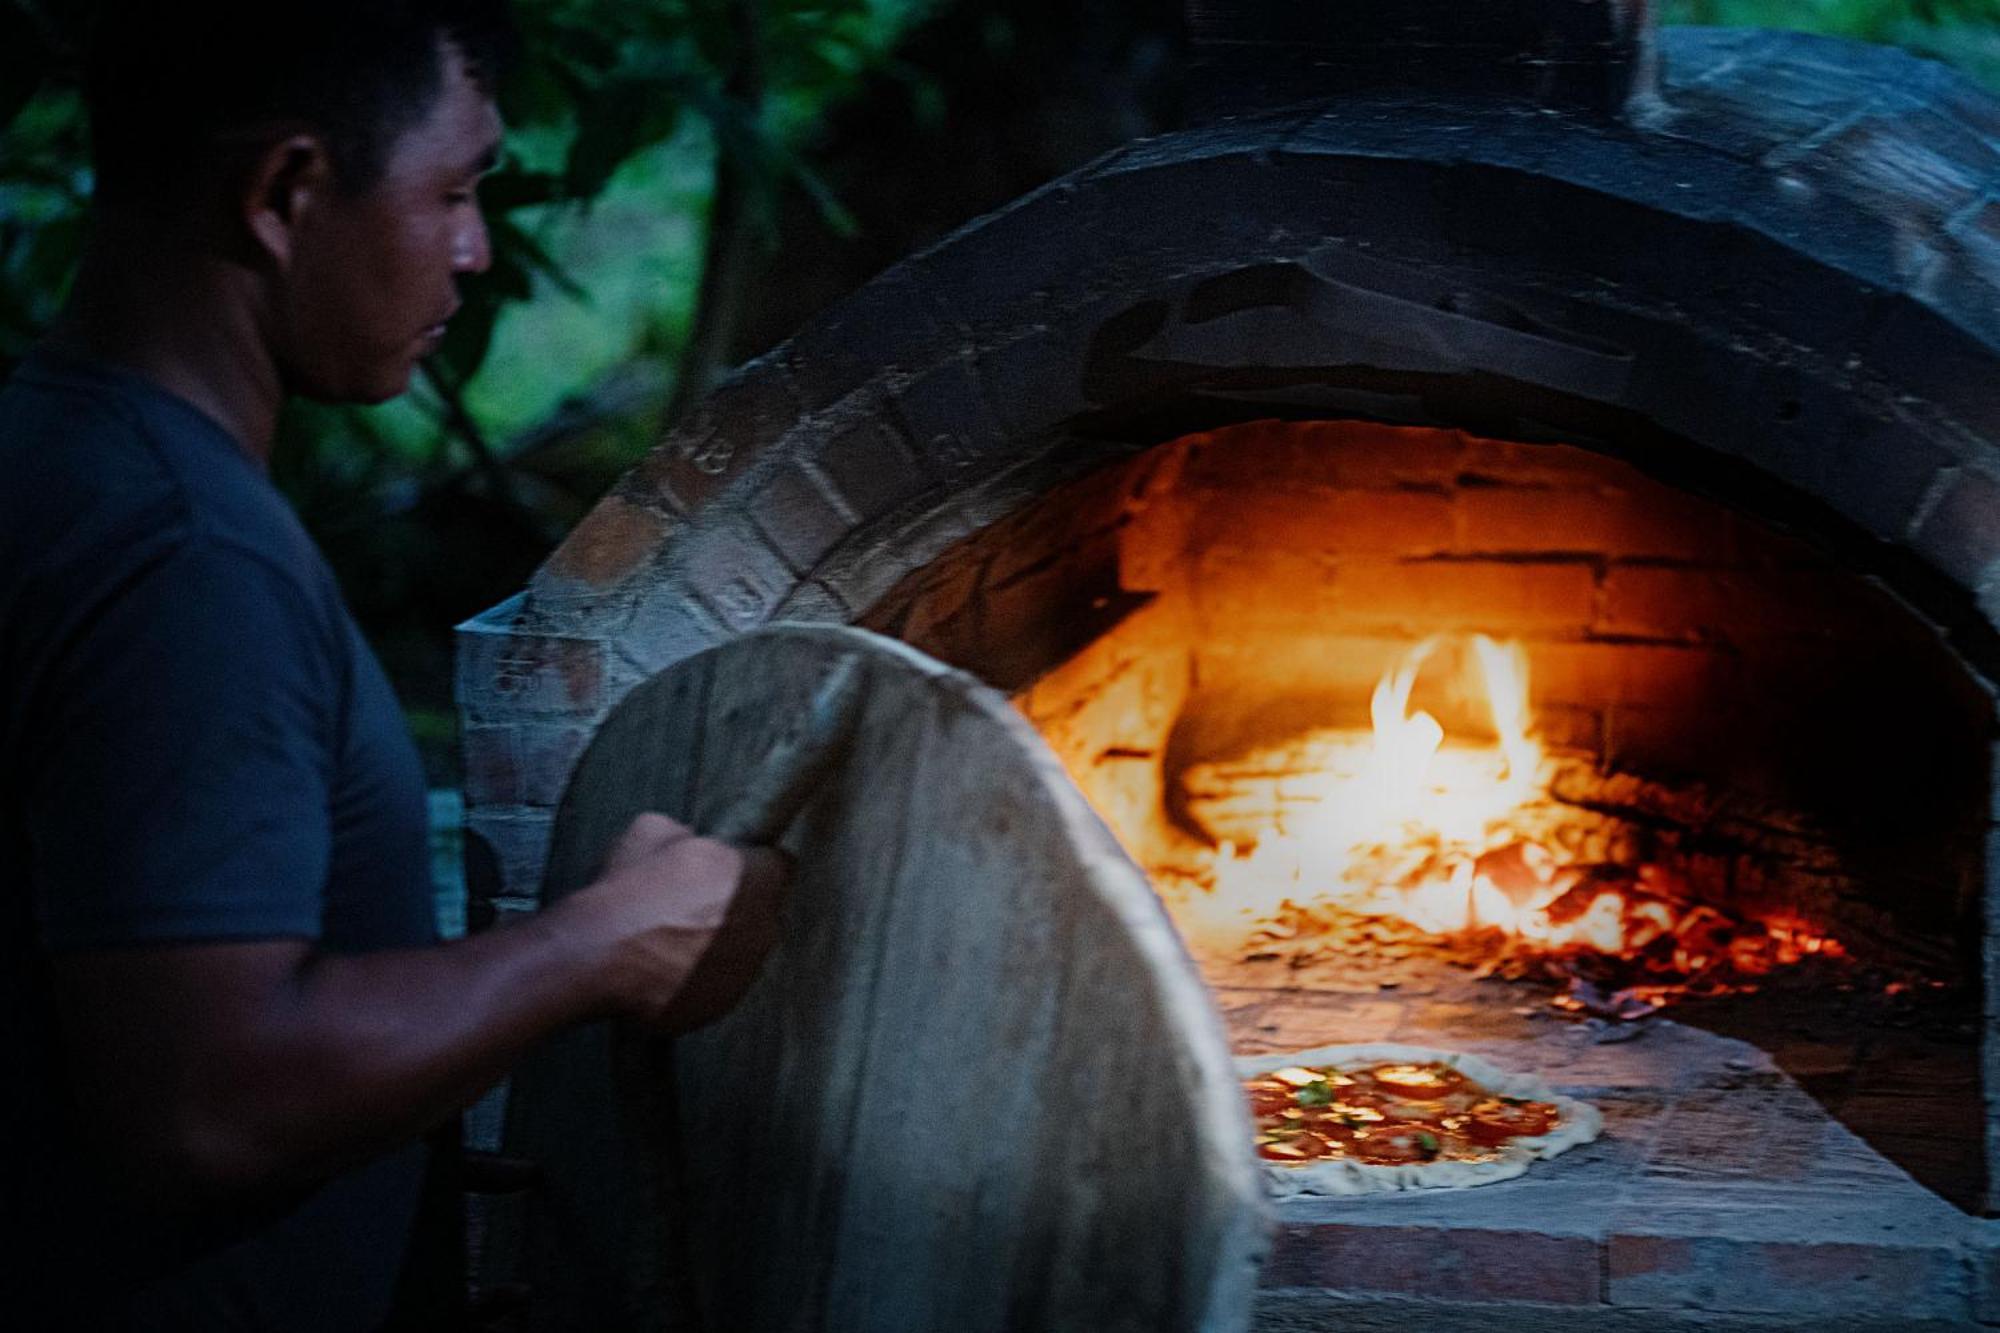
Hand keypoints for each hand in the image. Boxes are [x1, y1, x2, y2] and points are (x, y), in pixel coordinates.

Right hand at [558, 812, 789, 1032]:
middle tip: (697, 906)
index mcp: (754, 877)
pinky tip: (669, 969)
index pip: (780, 865)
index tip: (731, 870)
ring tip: (677, 942)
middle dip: (739, 907)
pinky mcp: (723, 1004)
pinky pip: (722, 984)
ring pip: (745, 951)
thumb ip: (687, 835)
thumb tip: (689, 841)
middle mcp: (763, 925)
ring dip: (722, 945)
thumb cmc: (629, 890)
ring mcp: (746, 970)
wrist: (598, 954)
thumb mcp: (653, 830)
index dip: (753, 865)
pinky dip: (703, 978)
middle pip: (764, 911)